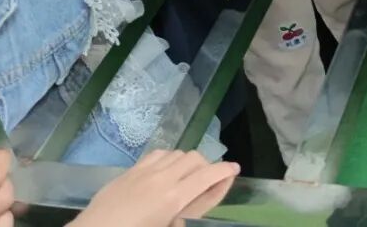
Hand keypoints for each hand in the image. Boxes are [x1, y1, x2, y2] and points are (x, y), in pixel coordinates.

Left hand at [70, 150, 239, 226]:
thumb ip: (190, 212)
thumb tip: (206, 195)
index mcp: (174, 198)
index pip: (207, 176)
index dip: (224, 171)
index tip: (235, 169)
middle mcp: (162, 178)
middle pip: (194, 158)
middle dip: (208, 165)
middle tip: (210, 180)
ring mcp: (145, 170)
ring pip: (177, 153)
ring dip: (188, 161)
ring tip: (188, 178)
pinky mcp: (132, 169)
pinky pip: (159, 153)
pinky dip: (170, 158)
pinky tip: (166, 171)